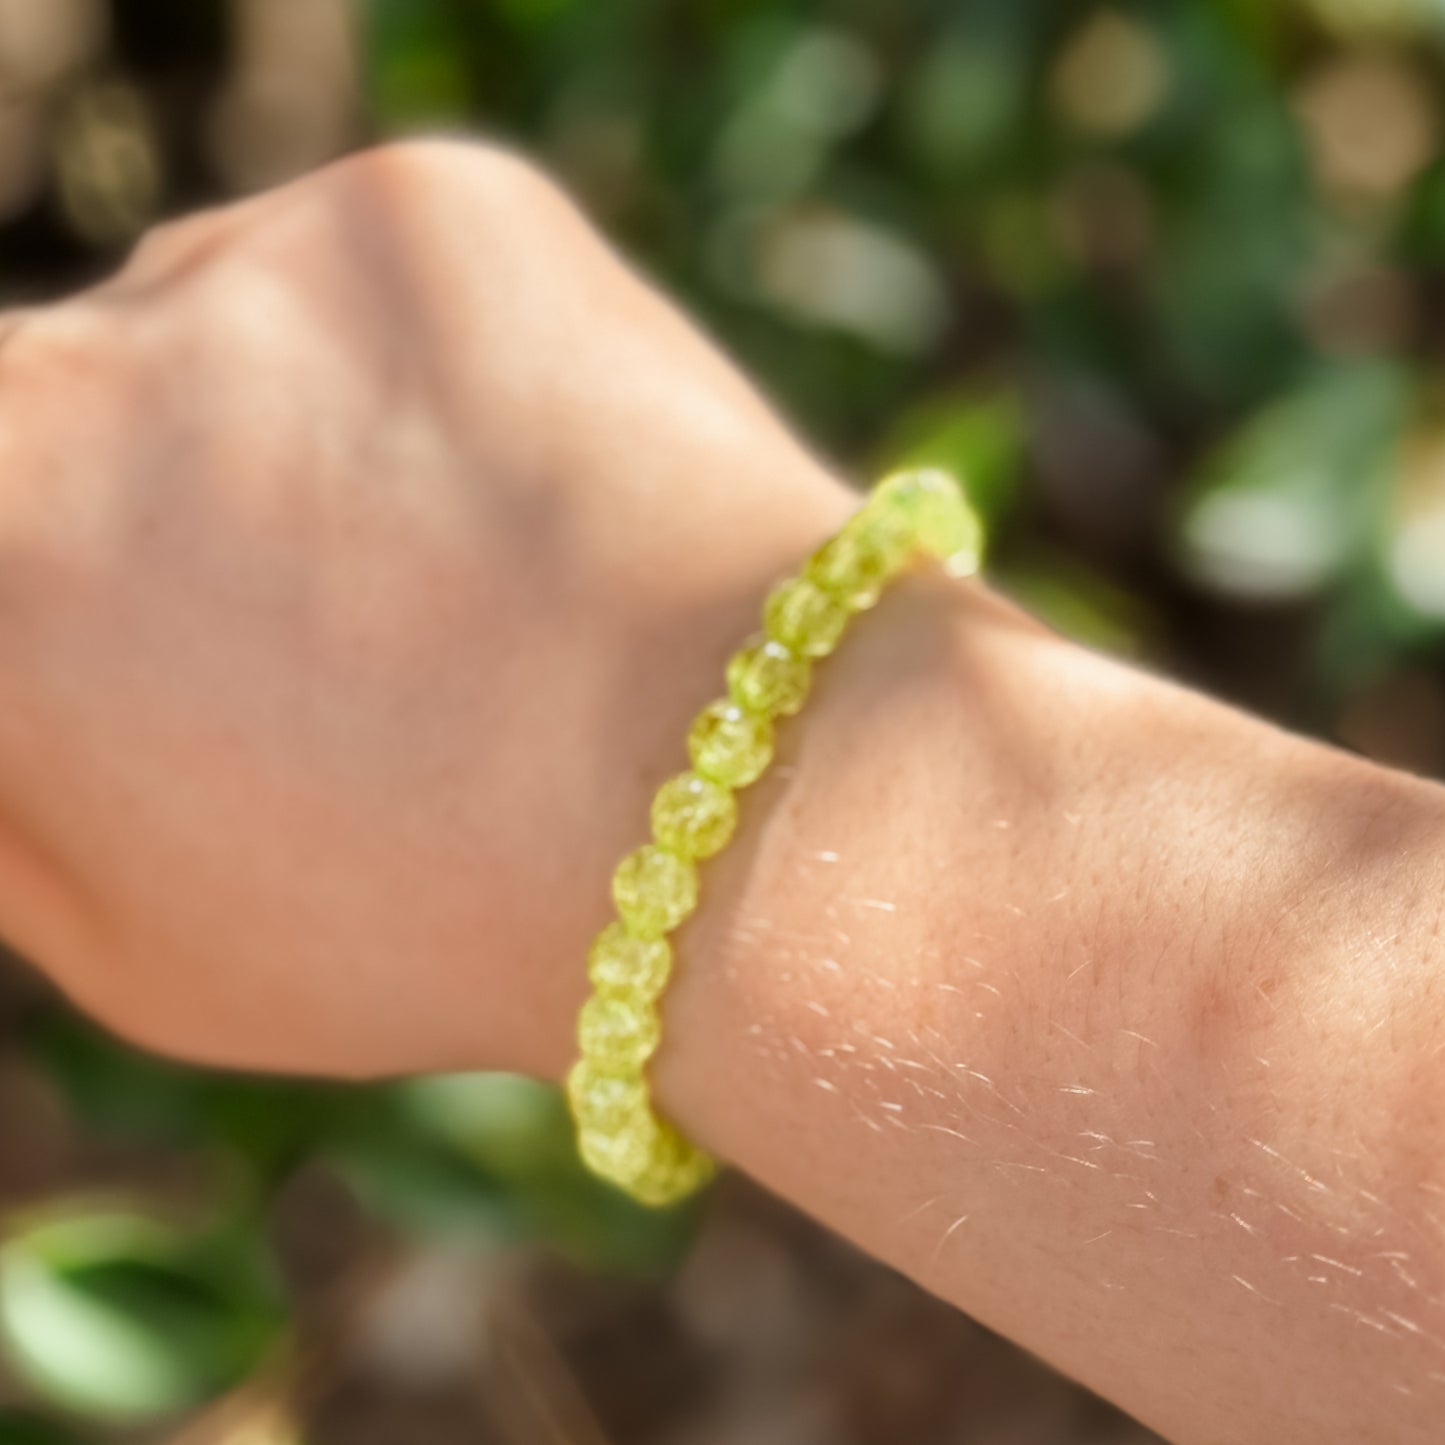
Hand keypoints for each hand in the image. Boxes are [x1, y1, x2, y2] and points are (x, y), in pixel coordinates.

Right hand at [0, 139, 850, 1077]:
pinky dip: (436, 369)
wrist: (737, 805)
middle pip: (73, 405)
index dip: (90, 596)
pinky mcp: (426, 204)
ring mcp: (259, 264)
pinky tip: (534, 490)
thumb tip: (32, 674)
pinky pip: (380, 278)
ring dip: (293, 423)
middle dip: (160, 500)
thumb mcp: (148, 947)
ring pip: (225, 326)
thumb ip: (29, 788)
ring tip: (457, 572)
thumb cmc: (439, 917)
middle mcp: (65, 375)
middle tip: (312, 607)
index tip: (172, 641)